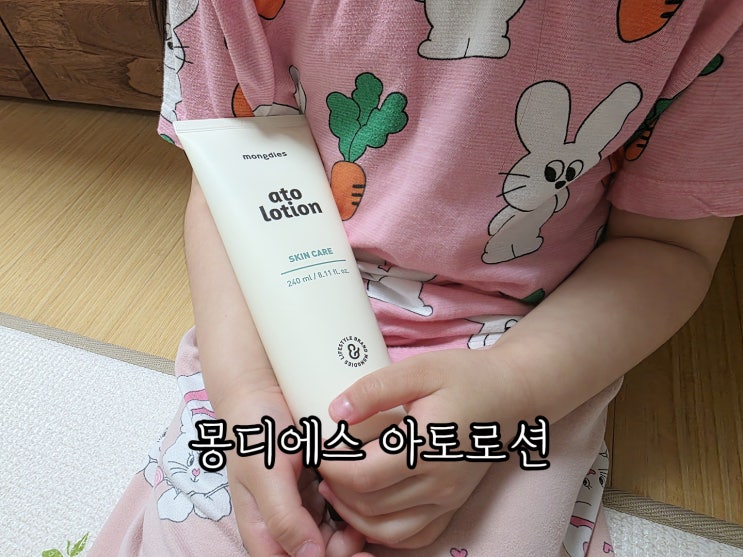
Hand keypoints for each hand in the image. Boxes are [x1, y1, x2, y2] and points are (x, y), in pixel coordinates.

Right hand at [216, 386, 372, 556]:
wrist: (262, 392)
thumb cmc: (255, 431)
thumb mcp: (264, 472)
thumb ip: (283, 517)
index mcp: (262, 532)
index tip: (351, 550)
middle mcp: (282, 526)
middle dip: (341, 551)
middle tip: (356, 531)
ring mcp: (302, 510)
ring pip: (331, 542)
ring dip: (349, 535)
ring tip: (358, 514)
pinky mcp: (317, 492)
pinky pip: (339, 514)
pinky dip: (352, 512)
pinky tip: (360, 499)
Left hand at [317, 348, 529, 548]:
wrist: (512, 394)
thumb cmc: (466, 377)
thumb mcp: (420, 370)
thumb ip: (375, 389)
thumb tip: (336, 412)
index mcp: (427, 446)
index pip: (363, 476)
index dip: (330, 467)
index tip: (317, 447)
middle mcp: (440, 482)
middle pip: (370, 505)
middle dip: (335, 489)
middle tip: (321, 463)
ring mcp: (448, 499)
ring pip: (387, 529)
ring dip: (353, 514)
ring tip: (334, 487)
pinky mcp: (453, 505)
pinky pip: (412, 536)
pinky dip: (382, 530)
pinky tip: (366, 508)